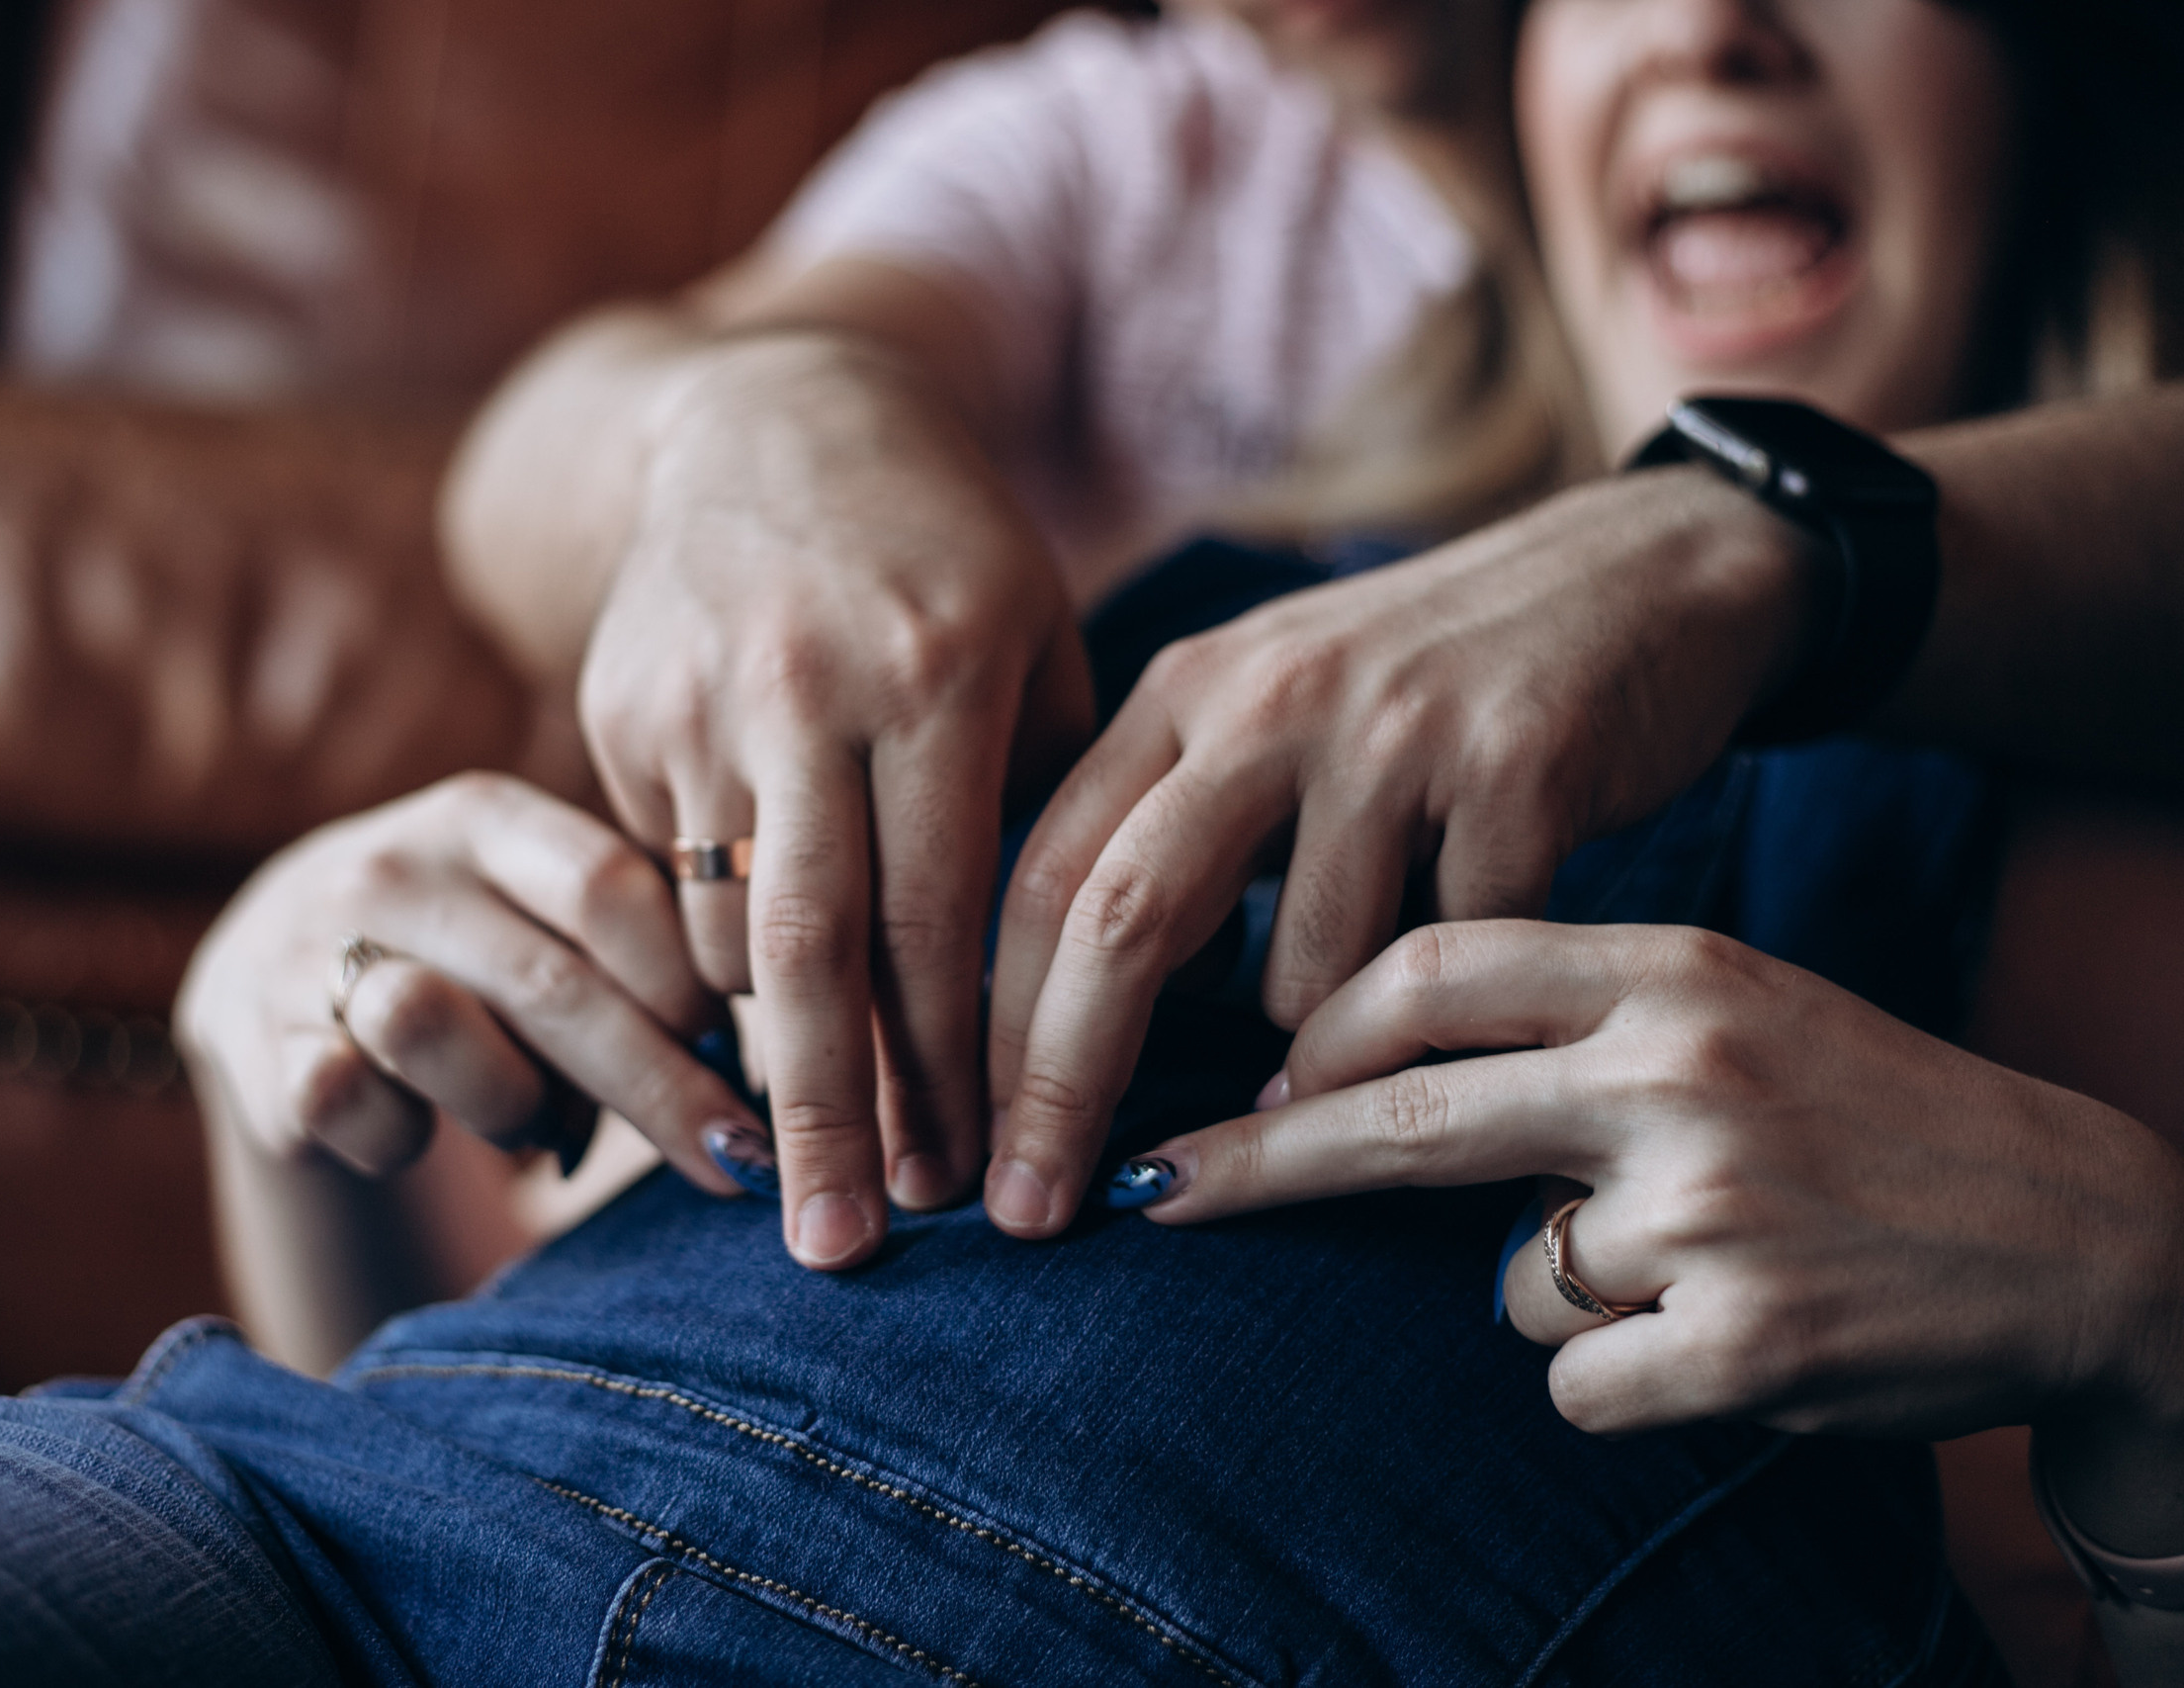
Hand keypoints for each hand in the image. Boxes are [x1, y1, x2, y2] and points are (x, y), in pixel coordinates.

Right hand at [176, 772, 751, 1196]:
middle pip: (552, 981)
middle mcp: (395, 865)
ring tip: (529, 1121)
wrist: (273, 968)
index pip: (612, 886)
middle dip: (660, 1089)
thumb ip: (636, 960)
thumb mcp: (542, 919)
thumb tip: (752, 1087)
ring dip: (511, 1103)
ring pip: (436, 1028)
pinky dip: (400, 1139)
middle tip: (733, 1166)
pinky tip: (414, 1131)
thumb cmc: (471, 957)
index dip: (688, 984)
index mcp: (488, 816)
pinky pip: (350, 1104)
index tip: (743, 1059)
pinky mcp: (253, 1037)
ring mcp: (308, 943)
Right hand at [578, 331, 1091, 1268]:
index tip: (967, 1182)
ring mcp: (696, 699)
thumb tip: (1094, 989)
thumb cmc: (943, 551)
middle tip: (838, 1248)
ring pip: (721, 929)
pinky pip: (662, 881)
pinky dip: (714, 962)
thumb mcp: (1038, 638)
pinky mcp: (616, 712)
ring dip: (771, 1057)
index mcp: (941, 667)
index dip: (952, 1063)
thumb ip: (1055, 800)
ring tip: (811, 1154)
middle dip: (830, 1114)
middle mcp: (807, 686)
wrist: (766, 424)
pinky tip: (758, 1011)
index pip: (943, 910)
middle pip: (809, 946)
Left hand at [982, 467, 1816, 1237]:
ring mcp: (1395, 731)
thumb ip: (1178, 835)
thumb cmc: (1433, 685)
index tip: (976, 1152)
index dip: (991, 1026)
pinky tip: (1493, 980)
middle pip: (1121, 920)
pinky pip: (1455, 962)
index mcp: (1188, 689)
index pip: (1044, 872)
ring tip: (1386, 1022)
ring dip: (1326, 1049)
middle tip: (1035, 1211)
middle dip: (1063, 1082)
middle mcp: (1270, 698)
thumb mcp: (1273, 715)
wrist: (1650, 572)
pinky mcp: (1520, 769)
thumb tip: (1076, 1018)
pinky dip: (1461, 1013)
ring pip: (1307, 976)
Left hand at [1130, 920, 2183, 1438]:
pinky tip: (1730, 1335)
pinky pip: (1577, 1375)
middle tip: (1156, 1193)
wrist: (2079, 1231)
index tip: (1247, 1081)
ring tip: (1707, 1263)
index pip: (1430, 974)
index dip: (1313, 1033)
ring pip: (1508, 1277)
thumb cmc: (1864, 1116)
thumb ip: (1567, 1018)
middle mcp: (1681, 1071)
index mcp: (1672, 968)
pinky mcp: (1739, 1337)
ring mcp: (1709, 1207)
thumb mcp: (1729, 1007)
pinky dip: (1623, 1375)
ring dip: (1568, 1291)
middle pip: (1404, 1122)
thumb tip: (1352, 1070)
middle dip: (1259, 1163)